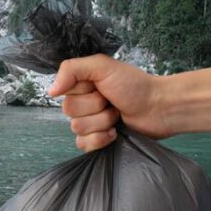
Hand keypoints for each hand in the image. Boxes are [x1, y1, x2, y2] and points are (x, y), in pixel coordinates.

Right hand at [48, 54, 167, 151]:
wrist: (159, 108)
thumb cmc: (135, 85)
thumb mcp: (102, 66)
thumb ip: (72, 69)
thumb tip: (50, 90)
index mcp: (81, 85)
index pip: (64, 93)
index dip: (83, 92)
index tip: (100, 87)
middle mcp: (82, 103)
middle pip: (69, 112)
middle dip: (95, 108)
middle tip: (112, 101)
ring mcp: (89, 122)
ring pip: (77, 129)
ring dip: (102, 122)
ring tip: (117, 115)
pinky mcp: (97, 140)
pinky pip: (83, 145)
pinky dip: (101, 139)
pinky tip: (115, 132)